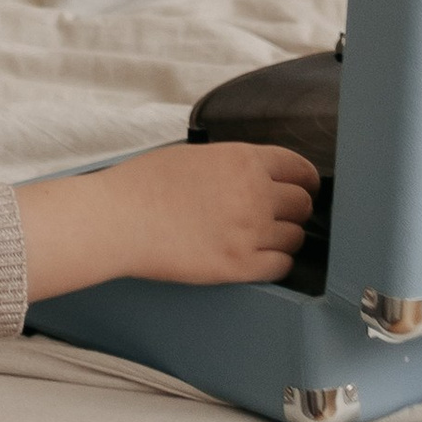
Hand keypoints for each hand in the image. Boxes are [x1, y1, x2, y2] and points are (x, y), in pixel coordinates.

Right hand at [18, 142, 314, 301]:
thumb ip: (233, 164)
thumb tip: (256, 176)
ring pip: (295, 237)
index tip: (304, 189)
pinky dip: (274, 263)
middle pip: (303, 204)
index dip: (305, 181)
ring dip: (284, 238)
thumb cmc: (143, 185)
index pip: (299, 169)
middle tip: (280, 216)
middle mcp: (254, 193)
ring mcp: (249, 231)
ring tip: (262, 239)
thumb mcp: (194, 155)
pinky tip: (259, 258)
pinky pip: (281, 266)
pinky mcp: (238, 265)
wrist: (117, 219)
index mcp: (243, 160)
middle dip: (294, 210)